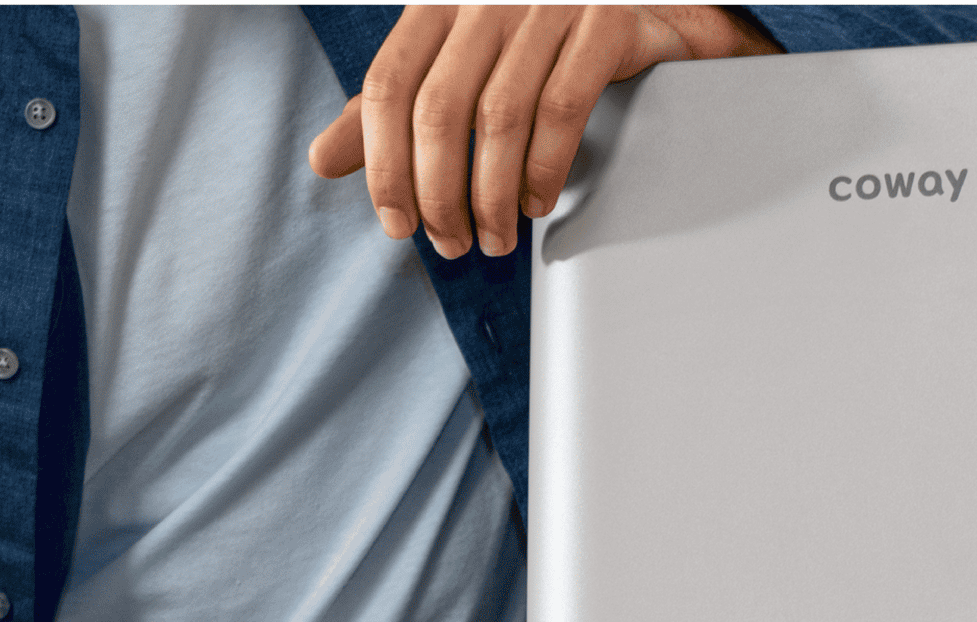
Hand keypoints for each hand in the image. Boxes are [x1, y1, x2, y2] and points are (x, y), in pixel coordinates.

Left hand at [306, 5, 781, 259]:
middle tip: (451, 242)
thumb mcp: (458, 63)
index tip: (397, 224)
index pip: (390, 85)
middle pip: (440, 109)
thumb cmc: (547, 38)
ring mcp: (551, 4)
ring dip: (491, 195)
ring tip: (496, 237)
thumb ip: (397, 107)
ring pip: (500, 116)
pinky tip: (538, 202)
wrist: (653, 4)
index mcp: (443, 0)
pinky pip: (564, 108)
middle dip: (440, 194)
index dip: (384, 164)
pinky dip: (545, 168)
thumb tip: (324, 158)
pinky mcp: (608, 22)